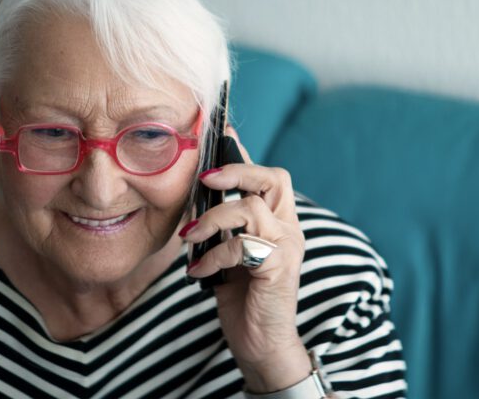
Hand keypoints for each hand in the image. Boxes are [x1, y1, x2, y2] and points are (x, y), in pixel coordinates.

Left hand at [181, 127, 310, 392]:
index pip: (269, 176)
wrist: (260, 345)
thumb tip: (194, 197)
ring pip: (250, 209)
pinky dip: (212, 256)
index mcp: (279, 222)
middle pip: (273, 179)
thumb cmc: (242, 298)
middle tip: (205, 180)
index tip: (220, 132)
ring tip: (189, 236)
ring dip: (212, 219)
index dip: (243, 154)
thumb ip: (222, 226)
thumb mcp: (228, 253)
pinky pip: (241, 247)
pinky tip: (199, 272)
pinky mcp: (277, 270)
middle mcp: (290, 230)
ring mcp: (287, 249)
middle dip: (236, 171)